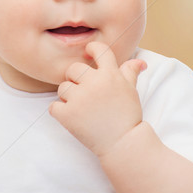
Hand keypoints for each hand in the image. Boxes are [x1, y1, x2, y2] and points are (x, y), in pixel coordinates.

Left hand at [49, 42, 146, 157]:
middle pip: (73, 69)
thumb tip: (139, 62)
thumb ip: (130, 72)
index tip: (89, 53)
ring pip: (62, 88)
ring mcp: (79, 99)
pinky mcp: (67, 115)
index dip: (91, 49)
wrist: (123, 143)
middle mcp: (94, 83)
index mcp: (110, 74)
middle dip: (76, 78)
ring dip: (68, 96)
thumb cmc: (128, 115)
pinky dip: (59, 112)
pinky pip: (53, 107)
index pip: (98, 49)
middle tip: (84, 91)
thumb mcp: (132, 90)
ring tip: (80, 106)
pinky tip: (71, 116)